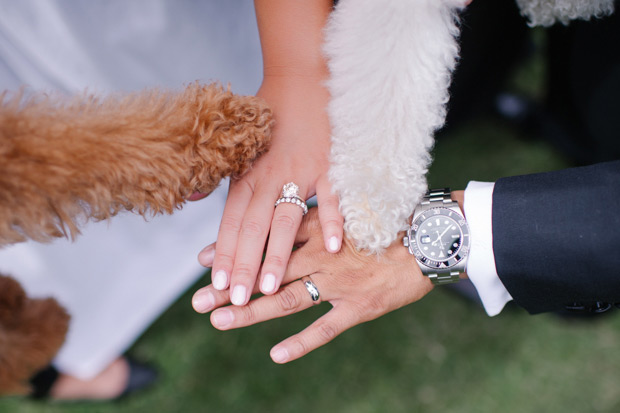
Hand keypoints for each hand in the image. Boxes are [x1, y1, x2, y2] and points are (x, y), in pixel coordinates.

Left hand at [192, 208, 433, 362]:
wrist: (431, 238)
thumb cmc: (391, 220)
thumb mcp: (351, 208)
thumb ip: (319, 213)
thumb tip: (289, 212)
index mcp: (317, 231)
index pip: (266, 241)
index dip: (234, 250)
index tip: (202, 259)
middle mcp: (321, 256)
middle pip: (267, 273)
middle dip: (230, 286)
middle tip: (196, 300)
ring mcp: (338, 283)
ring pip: (286, 300)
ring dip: (251, 312)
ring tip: (219, 321)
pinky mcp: (358, 307)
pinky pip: (326, 328)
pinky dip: (301, 342)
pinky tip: (276, 354)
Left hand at [196, 0, 341, 306]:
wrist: (302, 80)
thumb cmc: (268, 118)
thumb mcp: (237, 146)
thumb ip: (216, 176)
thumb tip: (187, 198)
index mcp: (246, 175)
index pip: (230, 223)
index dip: (223, 255)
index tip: (217, 288)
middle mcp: (269, 177)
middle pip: (252, 228)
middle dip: (243, 266)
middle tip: (235, 301)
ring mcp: (301, 172)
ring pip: (286, 218)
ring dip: (278, 253)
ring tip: (272, 288)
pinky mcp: (330, 166)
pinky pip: (332, 196)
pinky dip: (333, 219)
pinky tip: (334, 247)